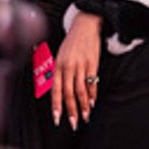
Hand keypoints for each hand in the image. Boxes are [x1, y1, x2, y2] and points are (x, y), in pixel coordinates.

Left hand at [53, 14, 102, 129]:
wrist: (85, 25)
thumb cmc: (71, 43)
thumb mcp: (59, 56)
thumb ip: (57, 73)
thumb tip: (55, 92)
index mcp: (57, 66)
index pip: (56, 90)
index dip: (57, 106)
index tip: (58, 119)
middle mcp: (68, 66)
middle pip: (69, 93)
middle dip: (71, 111)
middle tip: (74, 123)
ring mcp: (81, 65)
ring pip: (81, 90)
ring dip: (83, 105)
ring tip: (85, 116)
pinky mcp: (92, 63)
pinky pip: (92, 82)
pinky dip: (92, 93)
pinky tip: (92, 102)